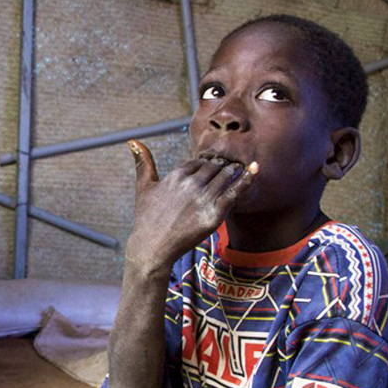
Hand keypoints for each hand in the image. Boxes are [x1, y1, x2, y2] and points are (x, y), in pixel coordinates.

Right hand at [124, 139, 255, 274]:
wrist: (153, 246)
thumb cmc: (147, 218)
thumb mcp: (143, 187)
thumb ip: (142, 162)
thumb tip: (133, 141)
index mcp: (176, 175)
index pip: (198, 162)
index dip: (206, 162)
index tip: (212, 164)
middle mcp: (191, 184)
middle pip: (214, 167)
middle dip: (222, 165)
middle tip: (229, 164)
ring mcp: (204, 199)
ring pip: (226, 176)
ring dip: (234, 169)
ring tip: (240, 167)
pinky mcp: (215, 214)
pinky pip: (235, 192)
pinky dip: (246, 180)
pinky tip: (255, 170)